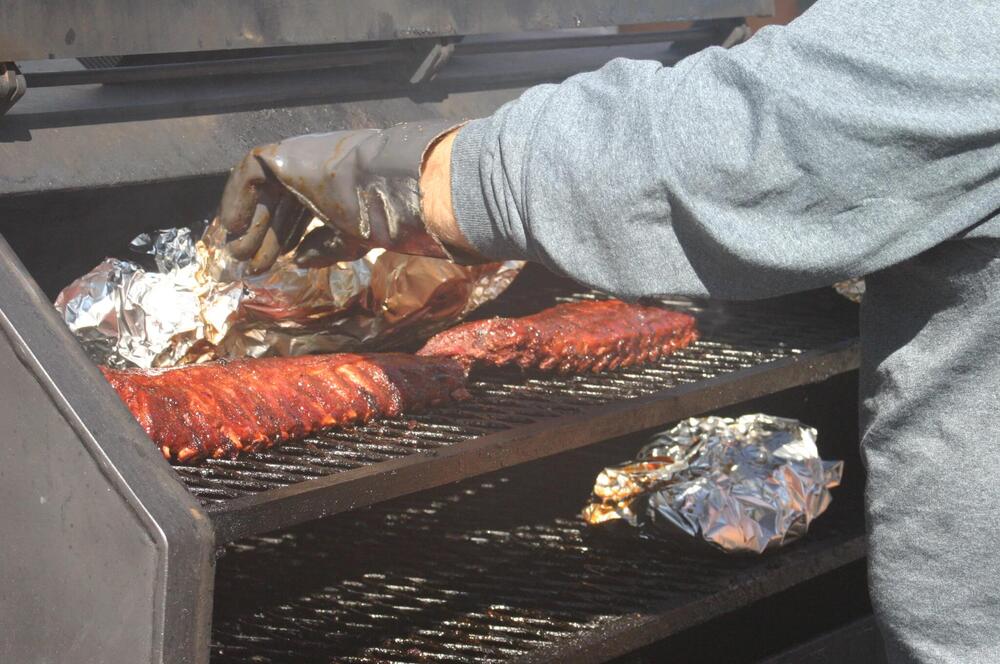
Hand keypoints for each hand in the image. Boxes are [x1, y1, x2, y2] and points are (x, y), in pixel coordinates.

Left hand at [218, 121, 459, 272]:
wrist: (385, 188)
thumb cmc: (376, 214)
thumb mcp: (350, 238)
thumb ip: (323, 249)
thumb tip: (298, 261)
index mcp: (332, 185)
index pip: (300, 211)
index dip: (285, 237)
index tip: (275, 261)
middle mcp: (313, 169)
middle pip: (279, 204)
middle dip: (265, 237)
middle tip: (251, 266)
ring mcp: (297, 158)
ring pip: (263, 191)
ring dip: (250, 224)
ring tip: (240, 255)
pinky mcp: (282, 154)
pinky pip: (249, 174)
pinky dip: (238, 199)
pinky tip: (235, 227)